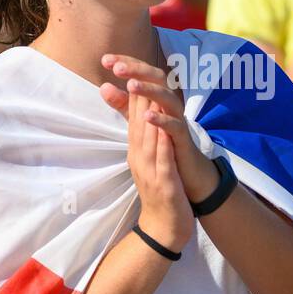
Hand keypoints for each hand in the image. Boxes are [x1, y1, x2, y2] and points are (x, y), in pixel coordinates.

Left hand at [99, 53, 218, 206]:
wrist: (185, 169)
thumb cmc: (163, 141)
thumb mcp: (140, 119)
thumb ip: (124, 104)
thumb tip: (104, 87)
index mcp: (158, 96)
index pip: (142, 72)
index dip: (126, 63)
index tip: (105, 60)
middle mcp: (169, 102)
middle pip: (157, 77)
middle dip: (138, 70)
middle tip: (118, 68)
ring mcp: (178, 118)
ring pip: (168, 97)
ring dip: (150, 90)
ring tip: (131, 85)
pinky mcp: (183, 137)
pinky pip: (175, 125)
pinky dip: (162, 119)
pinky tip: (147, 116)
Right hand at [112, 79, 193, 251]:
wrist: (164, 229)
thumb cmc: (160, 191)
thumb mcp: (149, 160)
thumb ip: (144, 136)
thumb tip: (141, 113)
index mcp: (137, 150)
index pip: (134, 115)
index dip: (132, 89)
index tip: (128, 64)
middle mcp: (139, 157)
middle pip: (136, 121)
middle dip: (134, 95)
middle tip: (128, 66)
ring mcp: (150, 171)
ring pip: (147, 139)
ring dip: (146, 115)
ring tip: (145, 91)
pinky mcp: (164, 184)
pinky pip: (162, 161)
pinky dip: (162, 145)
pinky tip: (164, 130)